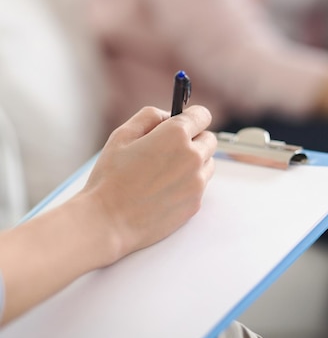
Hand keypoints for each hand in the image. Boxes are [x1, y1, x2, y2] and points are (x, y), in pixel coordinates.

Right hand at [79, 106, 215, 261]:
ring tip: (165, 172)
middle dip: (194, 140)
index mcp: (176, 135)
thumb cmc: (110, 179)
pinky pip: (200, 186)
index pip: (202, 115)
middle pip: (209, 140)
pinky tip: (164, 190)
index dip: (192, 118)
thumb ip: (149, 117)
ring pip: (208, 163)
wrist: (108, 222)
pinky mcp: (196, 203)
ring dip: (194, 163)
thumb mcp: (122, 135)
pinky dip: (189, 184)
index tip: (184, 122)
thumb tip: (168, 115)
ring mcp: (197, 182)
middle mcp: (192, 157)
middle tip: (170, 149)